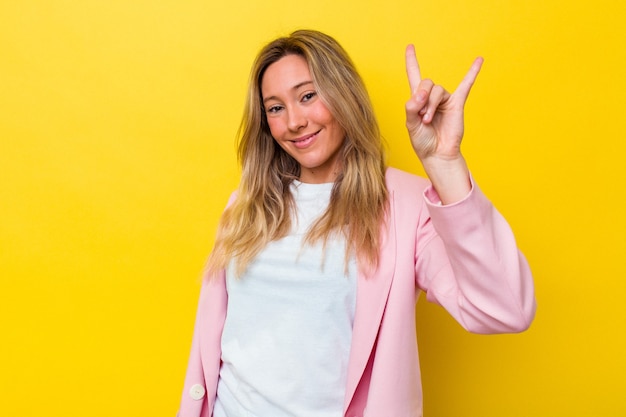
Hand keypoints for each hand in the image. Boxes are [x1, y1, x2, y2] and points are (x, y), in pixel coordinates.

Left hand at [405, 44, 482, 163]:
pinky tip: (479, 60)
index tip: (410, 47)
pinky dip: (472, 72)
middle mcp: (431, 96)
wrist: (437, 155)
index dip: (411, 61)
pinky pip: (466, 85)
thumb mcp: (410, 124)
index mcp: (417, 99)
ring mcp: (445, 100)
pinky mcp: (457, 103)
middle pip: (426, 83)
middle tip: (422, 117)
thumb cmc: (422, 141)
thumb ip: (411, 107)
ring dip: (430, 106)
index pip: (414, 75)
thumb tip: (422, 93)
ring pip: (437, 90)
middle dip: (422, 100)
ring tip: (429, 121)